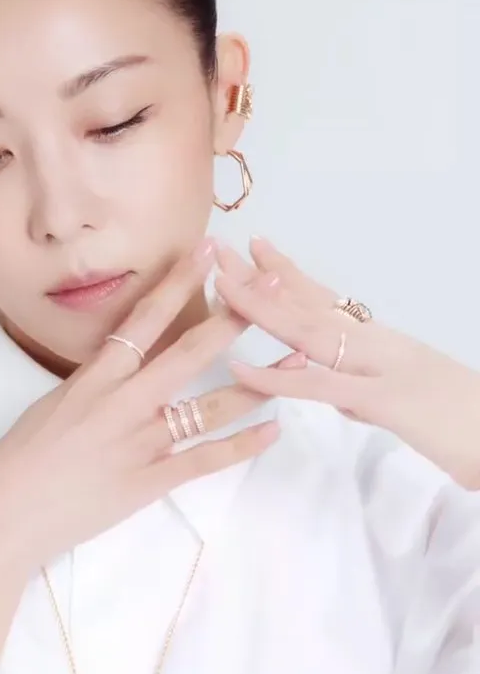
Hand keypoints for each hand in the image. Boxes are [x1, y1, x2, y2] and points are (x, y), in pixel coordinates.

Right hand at [0, 240, 286, 574]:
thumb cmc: (14, 463)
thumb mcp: (49, 407)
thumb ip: (90, 386)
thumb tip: (115, 367)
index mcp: (92, 379)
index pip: (144, 319)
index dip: (179, 282)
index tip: (208, 252)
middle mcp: (121, 403)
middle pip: (189, 352)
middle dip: (234, 317)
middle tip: (270, 288)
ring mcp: (138, 444)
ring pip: (209, 406)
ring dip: (257, 382)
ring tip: (294, 360)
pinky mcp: (147, 483)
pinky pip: (205, 460)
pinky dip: (242, 445)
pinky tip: (273, 430)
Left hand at [213, 236, 479, 490]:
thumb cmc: (463, 425)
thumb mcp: (405, 405)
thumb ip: (364, 395)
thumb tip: (334, 394)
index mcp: (383, 343)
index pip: (328, 301)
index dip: (289, 274)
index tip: (257, 248)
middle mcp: (379, 344)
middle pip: (308, 305)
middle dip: (260, 279)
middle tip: (218, 251)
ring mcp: (380, 367)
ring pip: (308, 331)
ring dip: (261, 308)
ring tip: (219, 286)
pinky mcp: (383, 400)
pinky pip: (317, 385)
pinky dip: (275, 376)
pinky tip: (240, 368)